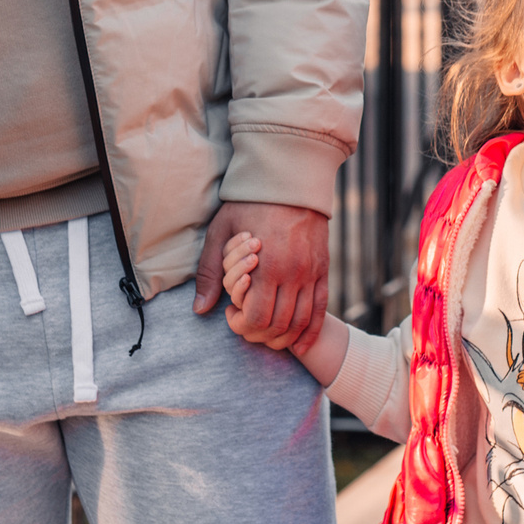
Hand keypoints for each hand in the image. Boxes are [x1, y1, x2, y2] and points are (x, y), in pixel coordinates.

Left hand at [192, 200, 328, 350]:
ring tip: (267, 336)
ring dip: (284, 338)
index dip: (241, 327)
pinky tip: (300, 344)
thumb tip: (200, 309)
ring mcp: (311, 273)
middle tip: (246, 328)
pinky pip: (320, 309)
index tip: (231, 317)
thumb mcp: (221, 232)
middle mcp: (292, 274)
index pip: (256, 318)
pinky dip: (311, 332)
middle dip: (259, 335)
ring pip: (300, 322)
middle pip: (278, 325)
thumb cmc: (250, 204)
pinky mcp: (323, 269)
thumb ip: (210, 272)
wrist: (290, 178)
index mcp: (265, 267)